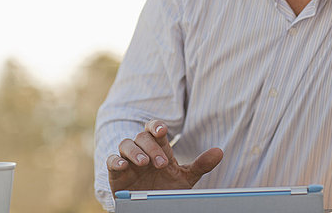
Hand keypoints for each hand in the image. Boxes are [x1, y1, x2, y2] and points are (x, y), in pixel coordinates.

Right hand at [107, 120, 222, 196]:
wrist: (151, 208)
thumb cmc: (166, 188)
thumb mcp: (185, 177)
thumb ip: (201, 165)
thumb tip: (220, 152)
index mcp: (158, 148)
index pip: (155, 129)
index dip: (157, 126)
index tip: (163, 130)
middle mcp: (142, 151)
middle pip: (142, 137)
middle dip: (152, 147)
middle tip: (162, 163)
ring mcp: (128, 161)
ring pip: (125, 144)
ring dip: (135, 152)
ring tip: (144, 163)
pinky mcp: (116, 173)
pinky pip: (111, 161)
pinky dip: (115, 161)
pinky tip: (123, 166)